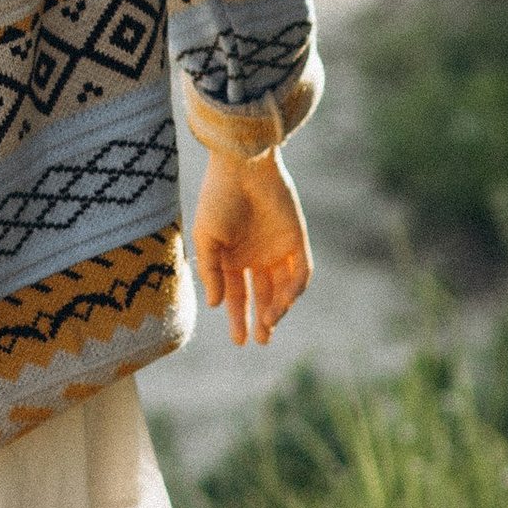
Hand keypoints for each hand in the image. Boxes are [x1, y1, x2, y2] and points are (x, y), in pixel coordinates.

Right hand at [191, 148, 312, 347]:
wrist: (243, 167)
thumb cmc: (218, 198)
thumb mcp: (206, 238)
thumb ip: (211, 271)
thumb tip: (214, 304)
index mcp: (231, 258)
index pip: (236, 295)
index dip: (237, 318)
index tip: (239, 341)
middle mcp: (255, 257)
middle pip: (261, 296)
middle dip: (260, 320)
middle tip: (260, 341)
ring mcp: (277, 249)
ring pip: (282, 289)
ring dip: (277, 308)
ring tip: (268, 322)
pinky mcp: (296, 240)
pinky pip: (300, 271)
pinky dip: (294, 289)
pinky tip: (283, 302)